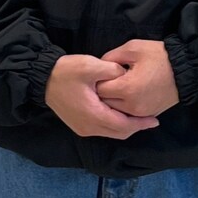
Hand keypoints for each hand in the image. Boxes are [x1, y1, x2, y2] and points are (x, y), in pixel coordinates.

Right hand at [44, 54, 160, 138]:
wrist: (42, 79)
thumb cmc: (66, 72)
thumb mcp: (91, 65)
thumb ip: (112, 70)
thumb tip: (126, 75)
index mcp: (93, 115)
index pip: (123, 126)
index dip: (140, 124)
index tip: (155, 120)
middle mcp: (89, 127)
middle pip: (119, 133)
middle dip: (136, 127)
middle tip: (151, 119)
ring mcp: (83, 128)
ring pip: (111, 132)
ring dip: (125, 126)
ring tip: (139, 116)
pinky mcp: (79, 125)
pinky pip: (103, 129)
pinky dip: (115, 124)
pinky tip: (121, 114)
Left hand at [95, 39, 180, 117]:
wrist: (185, 70)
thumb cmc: (159, 56)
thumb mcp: (133, 48)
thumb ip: (111, 57)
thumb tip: (100, 66)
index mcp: (127, 88)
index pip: (100, 89)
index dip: (97, 80)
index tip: (101, 73)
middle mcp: (132, 106)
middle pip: (105, 103)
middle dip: (103, 92)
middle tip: (108, 79)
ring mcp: (141, 113)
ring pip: (115, 111)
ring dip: (112, 100)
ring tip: (117, 86)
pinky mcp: (148, 115)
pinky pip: (128, 114)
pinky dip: (124, 106)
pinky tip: (127, 94)